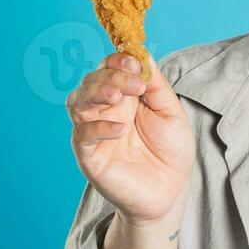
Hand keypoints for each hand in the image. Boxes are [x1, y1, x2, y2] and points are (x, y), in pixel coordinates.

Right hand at [66, 53, 193, 228]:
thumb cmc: (171, 153)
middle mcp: (104, 111)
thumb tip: (143, 55)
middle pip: (92, 81)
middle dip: (111, 76)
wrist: (170, 192)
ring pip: (77, 102)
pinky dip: (99, 128)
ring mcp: (94, 133)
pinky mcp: (90, 156)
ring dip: (95, 93)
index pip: (109, 69)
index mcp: (124, 97)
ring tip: (117, 96)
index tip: (135, 62)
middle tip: (134, 83)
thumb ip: (157, 86)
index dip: (118, 61)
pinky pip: (84, 136)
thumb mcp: (171, 113)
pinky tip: (121, 129)